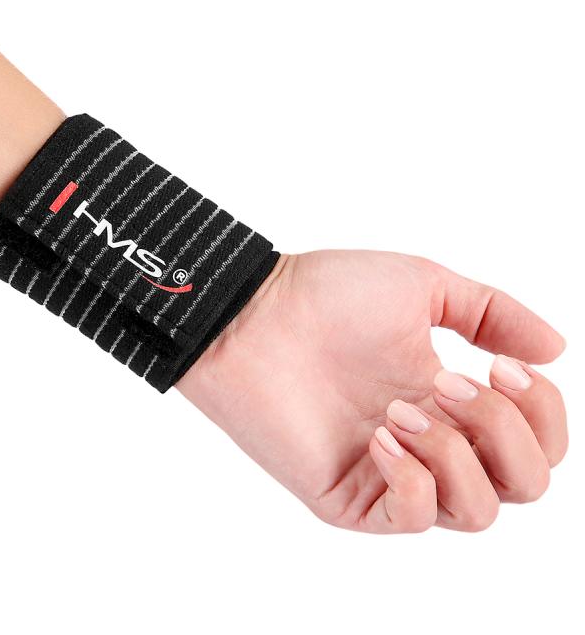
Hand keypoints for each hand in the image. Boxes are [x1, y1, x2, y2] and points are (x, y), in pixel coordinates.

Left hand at [178, 250, 567, 532]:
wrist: (253, 314)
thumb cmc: (327, 294)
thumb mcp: (423, 287)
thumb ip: (491, 312)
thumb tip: (558, 351)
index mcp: (451, 399)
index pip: (536, 441)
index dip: (541, 412)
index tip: (499, 365)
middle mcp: (431, 442)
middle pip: (523, 485)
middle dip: (504, 431)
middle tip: (450, 382)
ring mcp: (390, 472)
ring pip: (477, 513)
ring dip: (456, 453)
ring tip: (400, 407)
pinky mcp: (349, 495)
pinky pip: (410, 519)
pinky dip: (412, 478)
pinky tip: (379, 434)